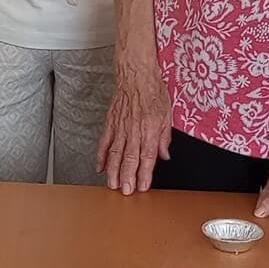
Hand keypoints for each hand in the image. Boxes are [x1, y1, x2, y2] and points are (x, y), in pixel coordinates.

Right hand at [97, 65, 171, 194]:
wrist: (136, 75)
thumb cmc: (153, 92)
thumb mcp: (167, 115)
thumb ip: (165, 137)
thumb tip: (164, 155)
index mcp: (150, 129)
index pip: (147, 156)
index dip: (144, 173)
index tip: (142, 187)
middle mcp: (134, 130)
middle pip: (129, 158)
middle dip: (127, 177)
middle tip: (125, 191)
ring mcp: (120, 127)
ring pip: (115, 153)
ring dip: (113, 170)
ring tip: (112, 184)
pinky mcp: (110, 123)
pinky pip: (104, 142)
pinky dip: (101, 155)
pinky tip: (101, 167)